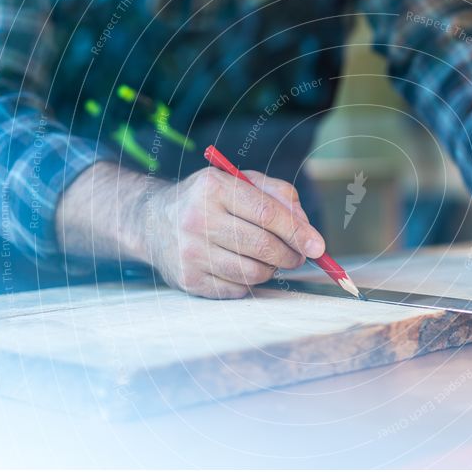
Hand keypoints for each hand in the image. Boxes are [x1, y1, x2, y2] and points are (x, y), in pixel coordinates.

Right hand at [144, 167, 324, 297]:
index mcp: (213, 188)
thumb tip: (306, 227)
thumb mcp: (240, 182)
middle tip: (297, 256)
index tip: (318, 246)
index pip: (267, 214)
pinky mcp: (188, 279)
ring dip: (271, 269)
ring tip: (269, 259)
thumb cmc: (208, 199)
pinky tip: (243, 267)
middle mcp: (197, 219)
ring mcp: (190, 252)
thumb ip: (278, 195)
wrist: (153, 221)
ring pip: (253, 273)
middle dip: (290, 255)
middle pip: (263, 246)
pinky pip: (237, 289)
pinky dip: (250, 282)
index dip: (298, 232)